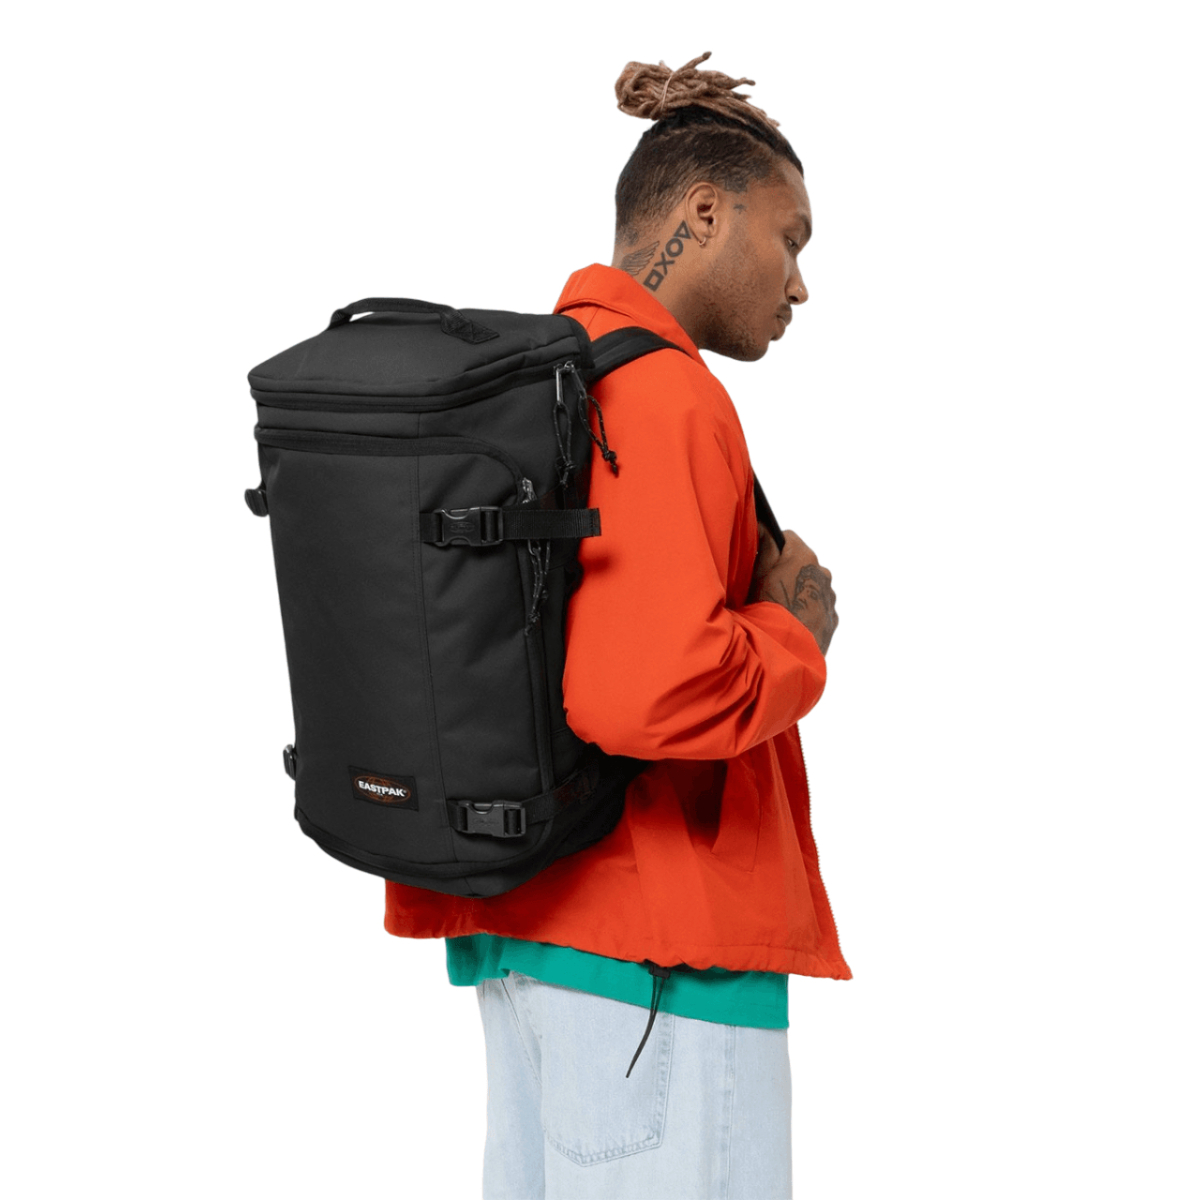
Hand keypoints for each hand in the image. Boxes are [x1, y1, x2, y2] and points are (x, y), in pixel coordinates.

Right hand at [751, 524, 837, 654]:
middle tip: (767, 588)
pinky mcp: (832, 619)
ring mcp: (829, 597)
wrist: (787, 650)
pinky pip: (818, 607)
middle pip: (801, 562)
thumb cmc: (769, 608)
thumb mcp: (758, 574)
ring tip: (780, 608)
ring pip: (811, 586)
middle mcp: (822, 572)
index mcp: (804, 556)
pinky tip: (792, 622)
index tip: (761, 561)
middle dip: (786, 570)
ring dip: (799, 591)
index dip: (772, 547)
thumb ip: (764, 545)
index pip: (788, 538)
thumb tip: (764, 525)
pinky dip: (807, 610)